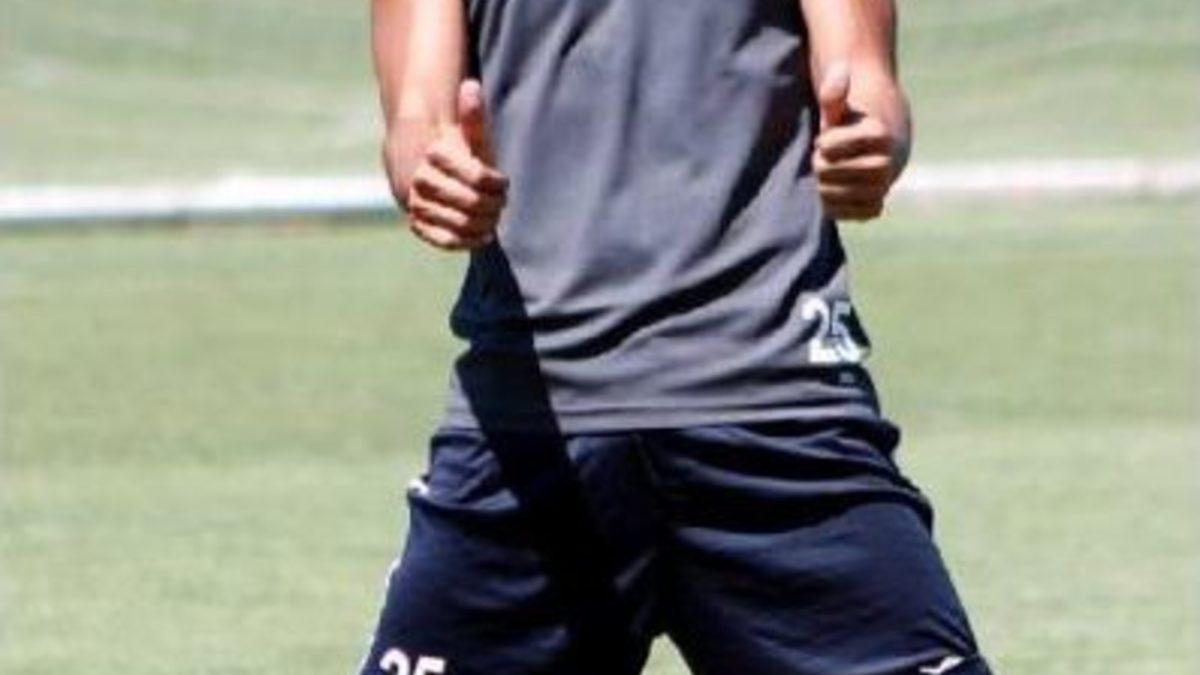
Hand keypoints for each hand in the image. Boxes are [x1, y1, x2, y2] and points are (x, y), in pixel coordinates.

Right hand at [392, 80, 508, 250]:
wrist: (433, 176)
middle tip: (500, 205)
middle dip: (493, 206)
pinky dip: (468, 240)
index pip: (479, 177)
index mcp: (437, 156)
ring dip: (485, 223)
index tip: (503, 184)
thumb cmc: (462, 155)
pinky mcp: (419, 226)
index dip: (497, 185)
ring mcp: (418, 205)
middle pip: (472, 202)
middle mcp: (422, 181)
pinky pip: (446, 240)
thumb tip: (471, 86)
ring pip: (461, 222)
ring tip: (492, 218)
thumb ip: (473, 117)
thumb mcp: (471, 137)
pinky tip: (481, 235)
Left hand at [813, 63, 900, 221]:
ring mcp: (883, 187)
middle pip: (826, 170)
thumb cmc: (851, 122)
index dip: (823, 142)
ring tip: (831, 174)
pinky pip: (842, 213)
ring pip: (832, 193)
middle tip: (827, 158)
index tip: (828, 138)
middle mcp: (887, 162)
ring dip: (823, 183)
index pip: (829, 145)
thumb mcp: (841, 105)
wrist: (881, 143)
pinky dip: (832, 204)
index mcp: (881, 134)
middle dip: (820, 163)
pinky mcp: (875, 207)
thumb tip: (840, 71)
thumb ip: (835, 92)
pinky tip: (836, 190)